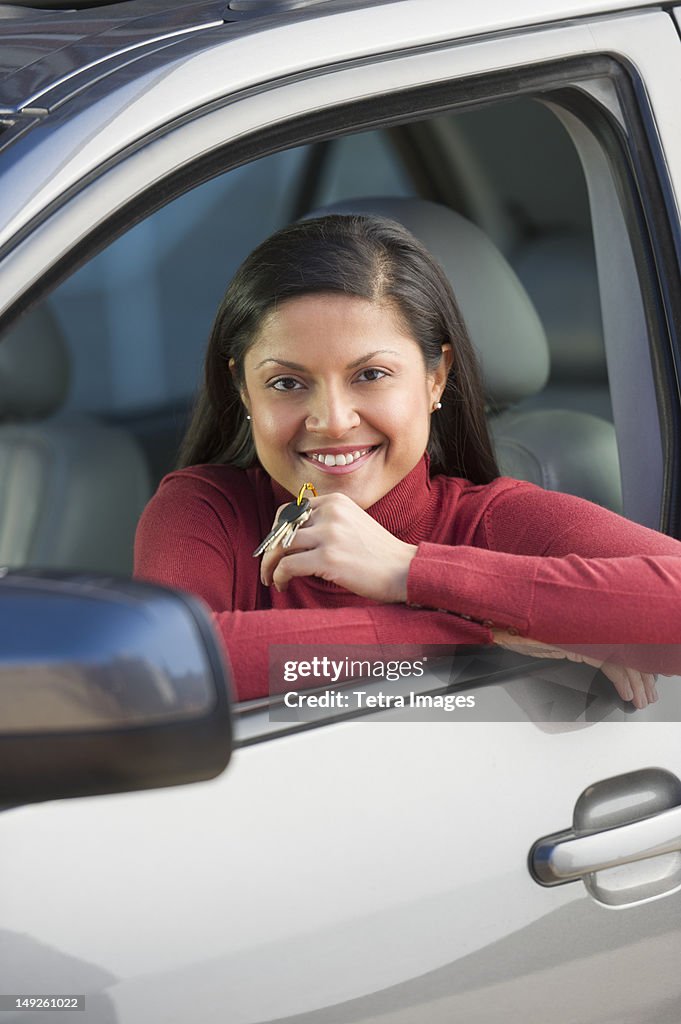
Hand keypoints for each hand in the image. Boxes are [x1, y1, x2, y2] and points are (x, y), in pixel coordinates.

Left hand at [260, 492, 416, 602]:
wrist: (404, 570)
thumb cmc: (377, 554)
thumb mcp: (351, 524)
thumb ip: (325, 522)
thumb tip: (290, 536)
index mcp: (335, 501)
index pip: (290, 511)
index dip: (277, 531)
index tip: (275, 548)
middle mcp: (331, 513)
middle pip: (282, 528)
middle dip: (270, 549)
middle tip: (268, 567)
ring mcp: (330, 535)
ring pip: (280, 547)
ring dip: (270, 566)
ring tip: (272, 579)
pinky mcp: (328, 559)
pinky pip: (288, 566)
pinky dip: (280, 577)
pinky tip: (283, 585)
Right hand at [492, 630, 658, 708]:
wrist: (502, 625)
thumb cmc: (519, 631)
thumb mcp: (552, 643)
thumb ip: (574, 648)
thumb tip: (594, 662)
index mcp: (588, 624)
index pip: (624, 644)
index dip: (638, 663)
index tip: (644, 679)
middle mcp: (592, 625)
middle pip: (630, 651)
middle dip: (642, 676)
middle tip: (647, 694)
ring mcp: (588, 631)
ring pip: (626, 658)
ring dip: (637, 682)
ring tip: (640, 699)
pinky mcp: (582, 642)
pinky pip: (612, 664)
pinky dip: (623, 681)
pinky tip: (626, 693)